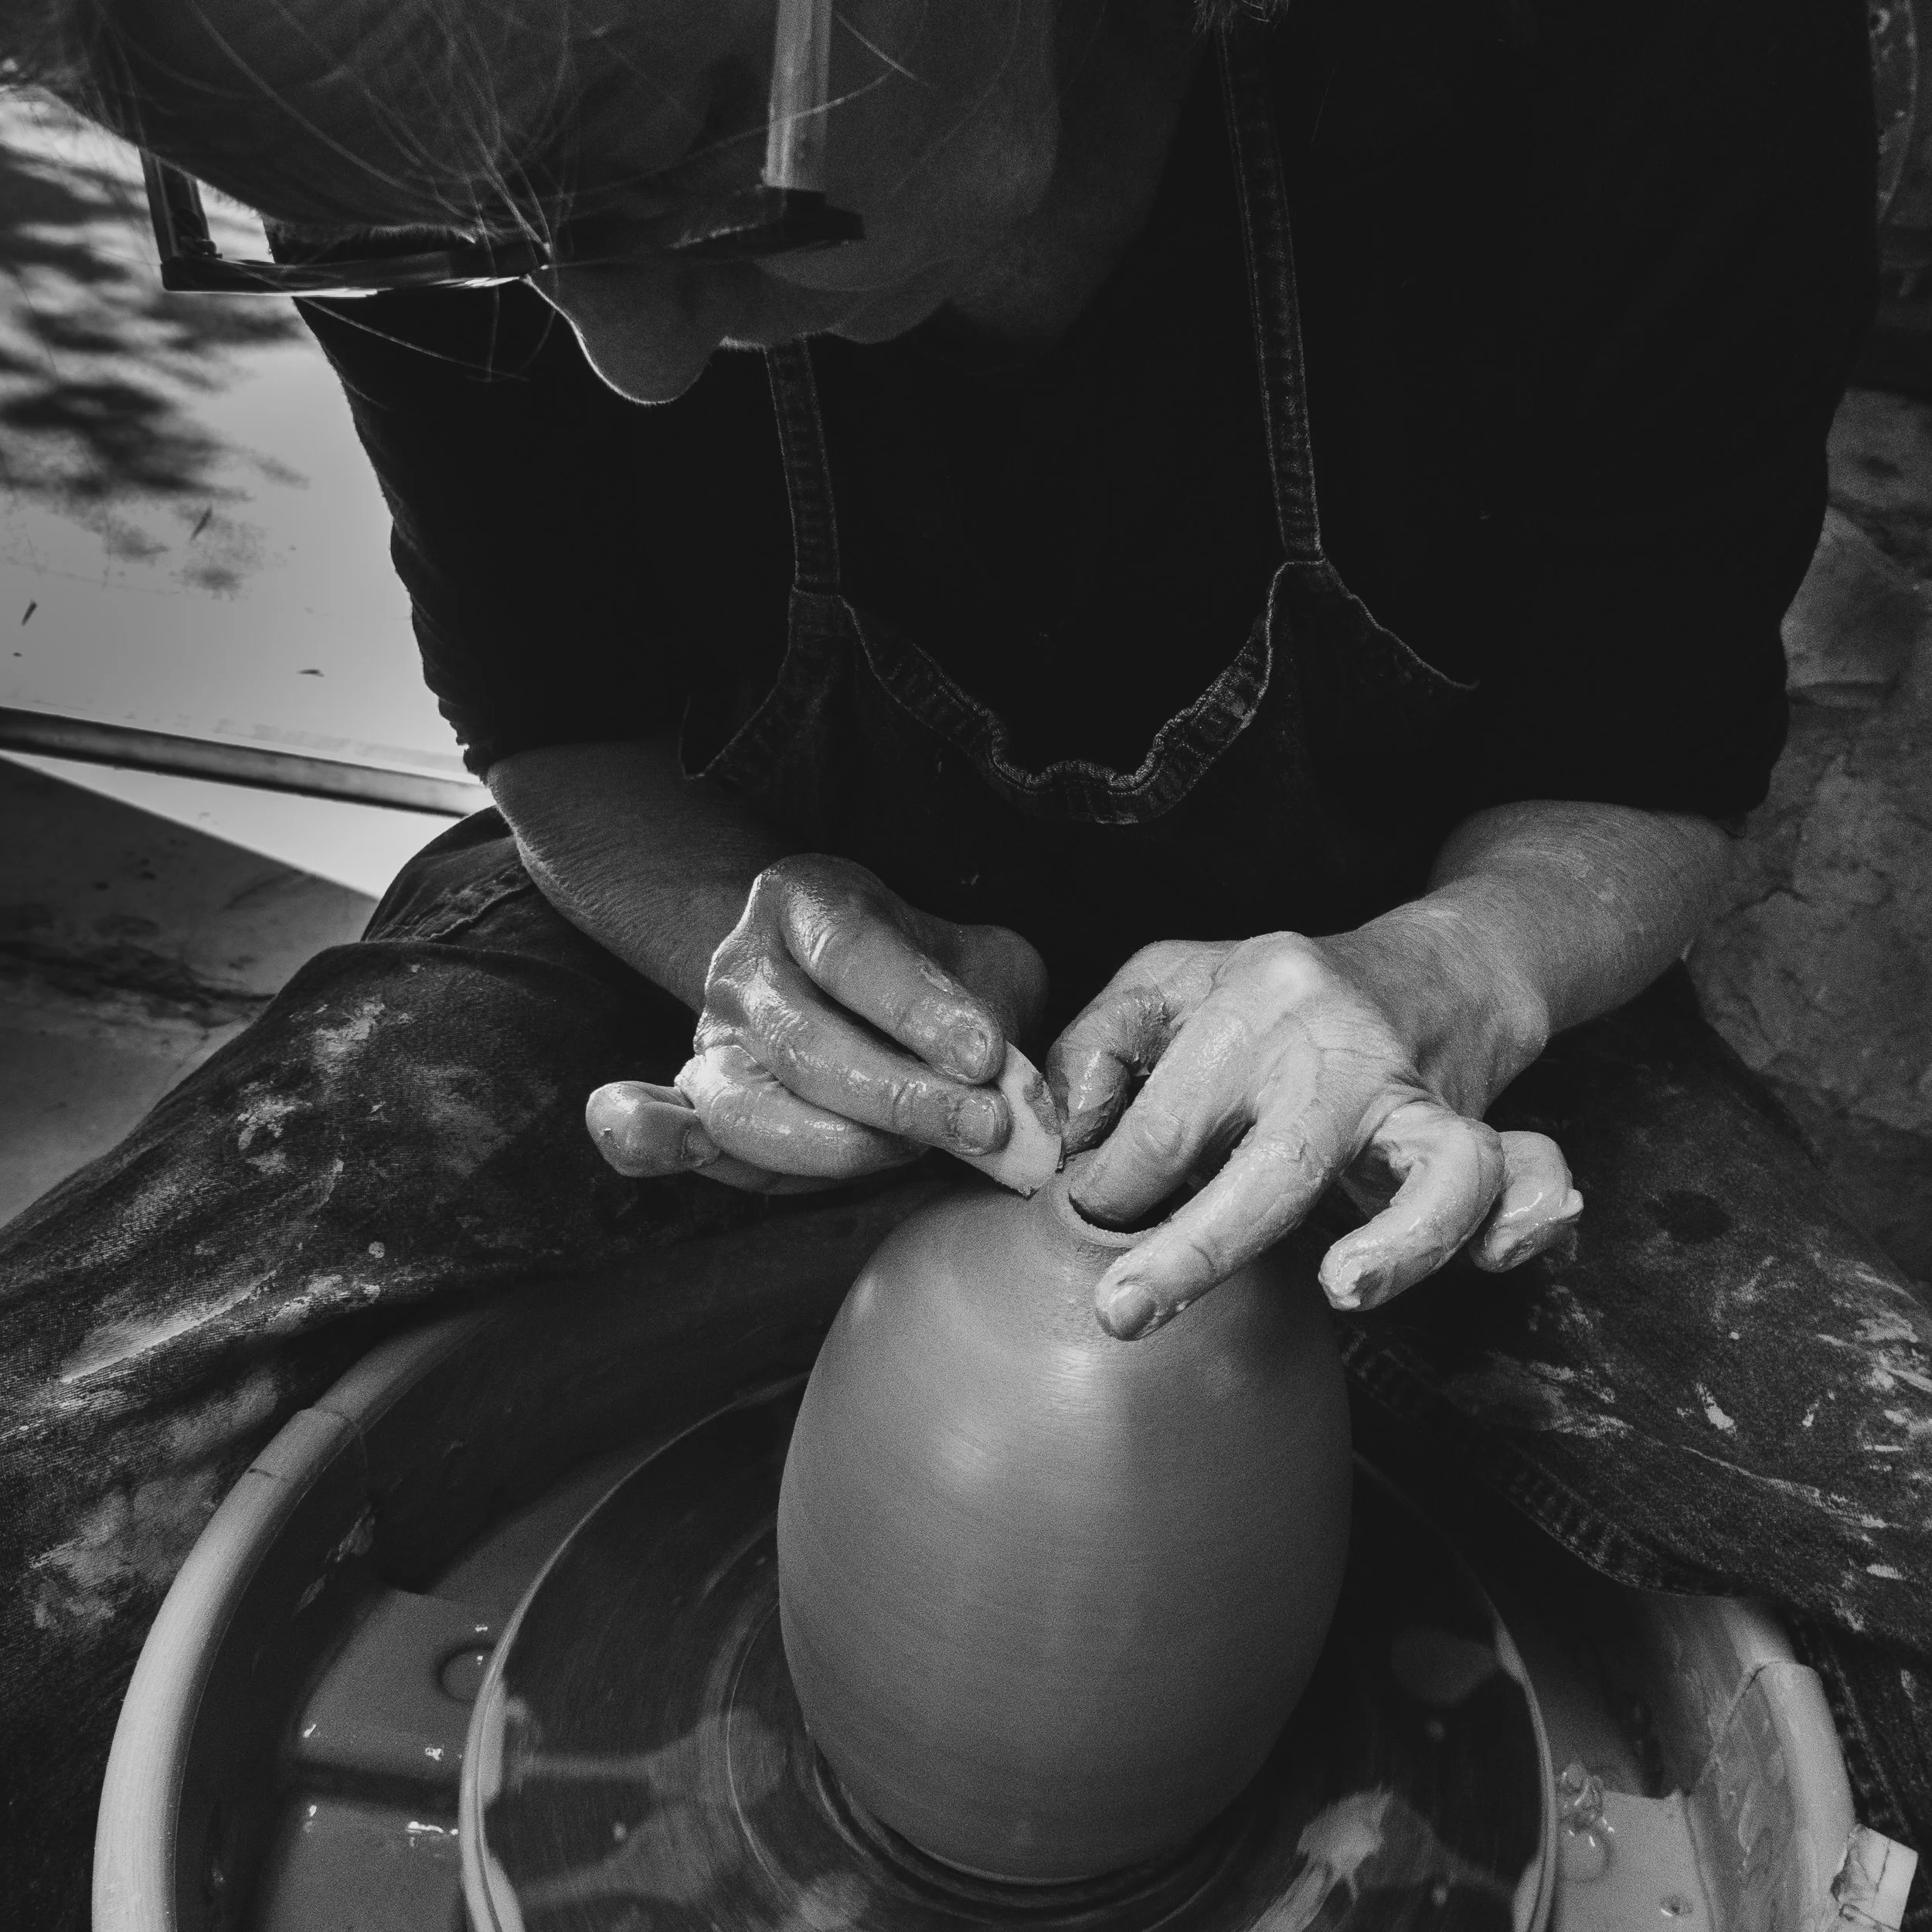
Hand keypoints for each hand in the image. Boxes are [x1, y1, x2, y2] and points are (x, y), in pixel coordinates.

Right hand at [586, 855, 1047, 1192]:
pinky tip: (677, 1149)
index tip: (986, 1055)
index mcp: (806, 901)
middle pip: (807, 1042)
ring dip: (835, 1146)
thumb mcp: (984, 960)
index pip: (855, 955)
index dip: (919, 1009)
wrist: (865, 995)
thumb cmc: (935, 978)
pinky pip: (657, 1127)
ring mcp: (711, 1040)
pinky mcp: (697, 1104)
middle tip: (983, 1126)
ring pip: (748, 1106)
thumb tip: (1015, 1091)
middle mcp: (744, 967)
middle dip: (900, 1096)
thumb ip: (1000, 1009)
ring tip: (910, 1156)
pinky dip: (651, 1141)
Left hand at [1048, 931, 1580, 1337]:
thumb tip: (1073, 1135)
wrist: (1436, 964)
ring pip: (1441, 1168)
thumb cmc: (1279, 991)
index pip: (1167, 1115)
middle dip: (1198, 1247)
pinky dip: (1528, 1217)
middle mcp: (1346, 1047)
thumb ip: (1102, 1045)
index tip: (1085, 1226)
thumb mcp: (1171, 980)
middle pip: (1280, 1159)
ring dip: (1402, 1240)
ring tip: (1345, 1289)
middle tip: (1125, 1311)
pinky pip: (1527, 1176)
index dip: (1113, 1185)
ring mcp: (1421, 1096)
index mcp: (1256, 999)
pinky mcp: (1480, 1134)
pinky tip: (1496, 1259)